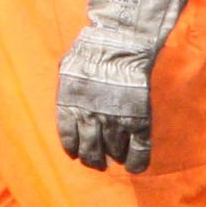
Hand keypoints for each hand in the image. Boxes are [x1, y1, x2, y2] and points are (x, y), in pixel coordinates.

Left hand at [56, 0, 186, 171]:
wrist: (122, 39)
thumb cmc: (93, 48)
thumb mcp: (68, 67)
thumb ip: (67, 87)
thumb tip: (66, 93)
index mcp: (71, 106)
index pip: (69, 140)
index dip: (74, 149)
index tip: (78, 152)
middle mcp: (90, 118)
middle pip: (90, 152)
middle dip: (93, 159)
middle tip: (97, 160)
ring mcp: (115, 120)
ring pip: (113, 152)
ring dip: (113, 156)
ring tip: (116, 155)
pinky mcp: (138, 119)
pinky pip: (138, 150)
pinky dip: (137, 162)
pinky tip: (135, 167)